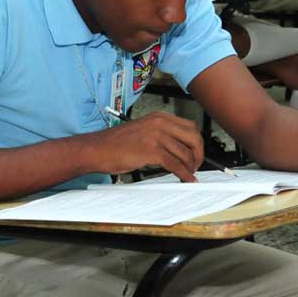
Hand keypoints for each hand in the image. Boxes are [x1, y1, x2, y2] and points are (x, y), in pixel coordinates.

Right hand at [88, 111, 203, 181]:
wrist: (98, 148)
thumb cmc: (116, 143)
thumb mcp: (143, 130)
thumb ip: (161, 134)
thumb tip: (180, 148)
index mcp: (159, 117)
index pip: (190, 127)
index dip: (197, 143)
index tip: (196, 153)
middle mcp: (160, 123)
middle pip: (193, 138)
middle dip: (199, 154)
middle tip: (196, 165)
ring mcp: (156, 136)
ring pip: (186, 153)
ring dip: (191, 167)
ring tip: (189, 174)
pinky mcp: (152, 150)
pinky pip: (176, 164)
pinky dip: (184, 174)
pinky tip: (185, 179)